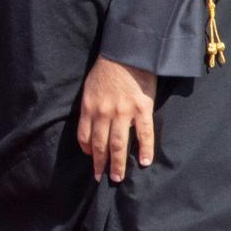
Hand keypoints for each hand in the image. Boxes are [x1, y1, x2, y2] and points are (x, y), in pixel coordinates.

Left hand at [77, 55, 157, 182]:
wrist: (127, 52)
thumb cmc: (107, 68)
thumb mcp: (90, 86)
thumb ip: (91, 106)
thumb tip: (92, 124)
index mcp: (89, 106)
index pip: (85, 135)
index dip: (87, 150)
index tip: (91, 159)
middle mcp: (104, 112)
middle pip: (101, 144)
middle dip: (100, 163)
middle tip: (101, 177)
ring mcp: (123, 112)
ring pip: (119, 144)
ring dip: (118, 163)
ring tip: (118, 177)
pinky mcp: (142, 109)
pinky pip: (144, 134)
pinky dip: (145, 150)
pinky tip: (145, 162)